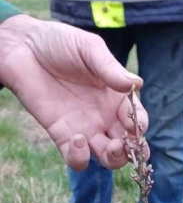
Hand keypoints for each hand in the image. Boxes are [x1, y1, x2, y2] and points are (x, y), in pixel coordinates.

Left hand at [0, 15, 148, 169]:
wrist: (23, 48)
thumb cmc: (59, 42)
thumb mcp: (89, 48)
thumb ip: (110, 68)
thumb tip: (137, 84)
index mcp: (116, 96)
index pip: (137, 118)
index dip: (140, 126)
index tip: (135, 125)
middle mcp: (104, 116)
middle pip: (126, 144)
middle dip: (132, 150)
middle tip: (126, 143)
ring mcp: (84, 128)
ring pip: (106, 157)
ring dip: (114, 159)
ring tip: (111, 147)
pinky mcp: (62, 136)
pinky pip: (76, 159)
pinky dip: (81, 158)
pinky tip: (78, 140)